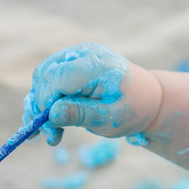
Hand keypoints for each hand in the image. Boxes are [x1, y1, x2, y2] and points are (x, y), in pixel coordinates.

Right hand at [22, 43, 152, 145]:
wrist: (149, 98)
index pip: (57, 77)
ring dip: (39, 106)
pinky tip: (49, 123)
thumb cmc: (133, 109)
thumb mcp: (110, 118)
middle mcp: (85, 53)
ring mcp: (78, 55)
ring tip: (51, 133)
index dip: (46, 102)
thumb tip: (51, 114)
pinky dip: (45, 101)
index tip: (50, 128)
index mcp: (98, 64)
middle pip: (44, 76)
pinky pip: (48, 79)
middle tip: (48, 135)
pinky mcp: (73, 63)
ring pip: (42, 78)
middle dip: (39, 107)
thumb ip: (81, 114)